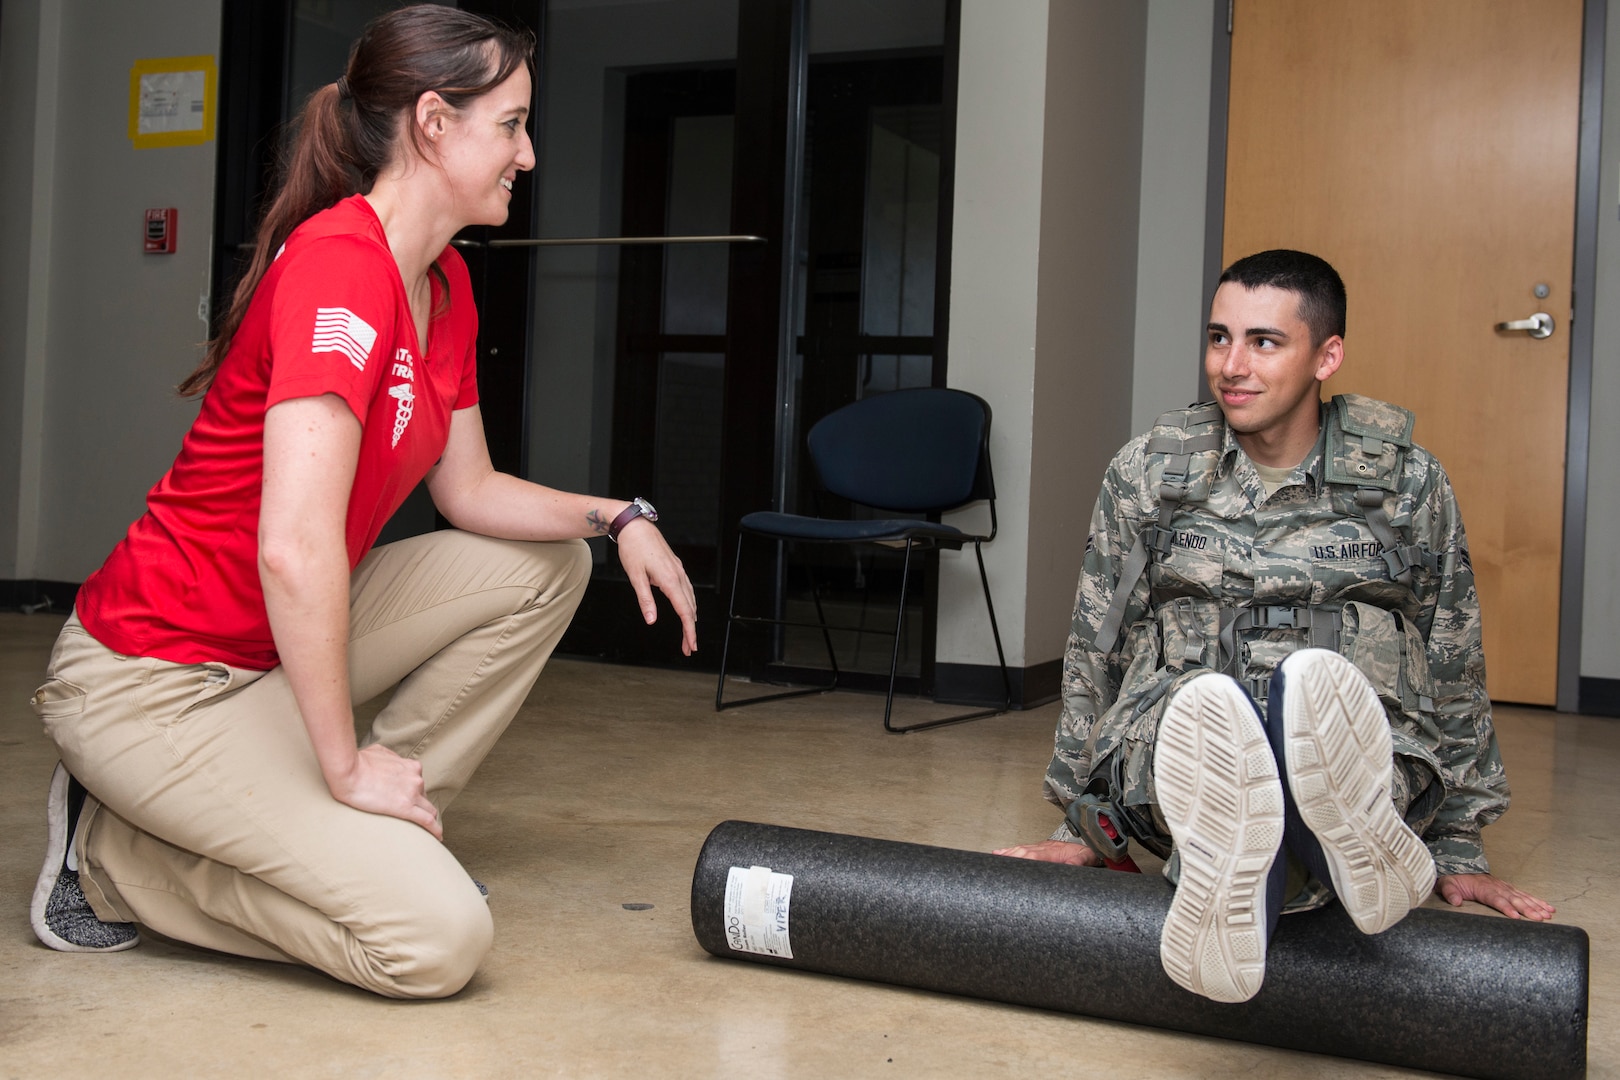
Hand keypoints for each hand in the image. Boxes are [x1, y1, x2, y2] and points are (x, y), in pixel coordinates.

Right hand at [329, 743, 442, 839]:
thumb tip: (389, 762)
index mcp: (411, 767)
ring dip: (429, 820)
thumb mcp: (380, 752)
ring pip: (429, 810)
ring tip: (429, 832)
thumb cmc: (359, 761)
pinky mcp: (405, 808)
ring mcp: (412, 794)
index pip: (419, 784)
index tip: (413, 801)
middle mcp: (416, 779)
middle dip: (421, 807)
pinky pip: (427, 821)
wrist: (348, 772)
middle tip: (416, 818)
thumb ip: (391, 758)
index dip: (416, 794)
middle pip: (424, 797)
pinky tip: (438, 837)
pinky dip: (435, 830)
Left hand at [615, 518, 697, 654]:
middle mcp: (678, 575)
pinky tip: (685, 608)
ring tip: (687, 633)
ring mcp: (679, 570)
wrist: (635, 526)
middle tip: (688, 647)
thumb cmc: (633, 549)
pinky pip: (687, 589)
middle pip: (690, 608)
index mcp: (670, 579)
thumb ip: (645, 600)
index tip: (691, 646)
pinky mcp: (675, 567)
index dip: (689, 631)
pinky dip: (688, 603)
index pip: (684, 611)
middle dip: (690, 629)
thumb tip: (651, 620)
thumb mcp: (635, 576)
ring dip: (690, 617)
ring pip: (690, 598)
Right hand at [991, 839, 1100, 866]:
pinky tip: (1002, 852)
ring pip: (1022, 848)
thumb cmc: (1087, 854)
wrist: (1091, 847)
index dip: (1022, 857)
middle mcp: (1046, 847)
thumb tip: (1070, 867)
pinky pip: (1024, 848)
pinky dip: (1011, 850)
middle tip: (996, 859)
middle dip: (1010, 855)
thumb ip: (1077, 863)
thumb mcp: (1086, 859)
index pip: (1035, 855)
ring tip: (995, 856)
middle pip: (1024, 850)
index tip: (1010, 860)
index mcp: (1054, 851)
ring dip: (1008, 852)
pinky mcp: (1041, 848)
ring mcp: (1042, 846)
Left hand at [1436, 872, 1554, 920]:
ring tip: (1548, 915)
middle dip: (1527, 909)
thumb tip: (1455, 901)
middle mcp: (1497, 887)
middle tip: (1539, 919)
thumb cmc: (1454, 878)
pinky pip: (1525, 895)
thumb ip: (1450, 892)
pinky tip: (1548, 908)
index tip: (1515, 916)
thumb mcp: (1446, 884)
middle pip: (1514, 899)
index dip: (1505, 907)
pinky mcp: (1509, 889)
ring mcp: (1504, 887)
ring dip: (1536, 906)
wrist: (1460, 866)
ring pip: (1523, 897)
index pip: (1496, 899)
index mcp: (1482, 888)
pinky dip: (1537, 901)